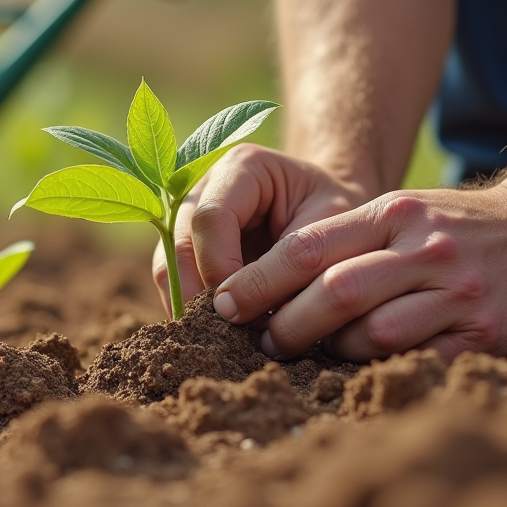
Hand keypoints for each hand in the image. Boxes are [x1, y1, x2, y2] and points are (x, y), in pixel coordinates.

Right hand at [152, 144, 367, 315]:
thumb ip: (295, 260)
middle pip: (177, 244)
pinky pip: (175, 283)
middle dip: (199, 296)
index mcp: (241, 166)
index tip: (245, 310)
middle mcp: (204, 186)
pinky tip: (220, 335)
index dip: (220, 268)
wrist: (335, 214)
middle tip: (228, 336)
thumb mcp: (332, 226)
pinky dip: (195, 312)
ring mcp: (188, 217)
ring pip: (167, 266)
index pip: (211, 217)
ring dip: (192, 309)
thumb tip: (258, 314)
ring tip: (225, 340)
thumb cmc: (338, 214)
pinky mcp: (186, 248)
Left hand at [212, 181, 506, 361]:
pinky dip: (382, 368)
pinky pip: (417, 361)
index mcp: (393, 213)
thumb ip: (342, 239)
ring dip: (335, 351)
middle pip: (336, 293)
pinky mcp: (485, 332)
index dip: (259, 279)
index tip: (224, 303)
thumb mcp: (399, 211)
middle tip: (266, 340)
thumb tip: (265, 284)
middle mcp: (425, 248)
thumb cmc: (452, 226)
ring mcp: (458, 291)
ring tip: (318, 353)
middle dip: (289, 324)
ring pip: (374, 334)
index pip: (309, 247)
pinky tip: (365, 365)